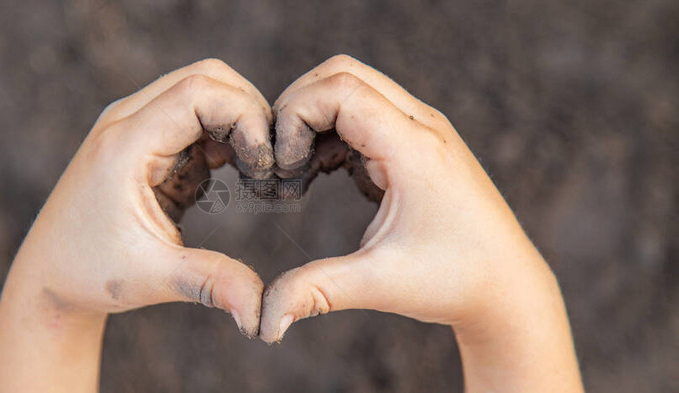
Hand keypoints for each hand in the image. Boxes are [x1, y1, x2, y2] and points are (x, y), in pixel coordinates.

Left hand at [0, 59, 272, 391]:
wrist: (48, 277)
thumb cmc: (90, 275)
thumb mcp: (154, 278)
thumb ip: (212, 282)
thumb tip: (263, 314)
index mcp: (125, 144)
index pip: (200, 92)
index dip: (246, 117)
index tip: (265, 165)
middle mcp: (127, 122)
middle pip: (206, 78)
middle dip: (249, 113)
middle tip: (267, 166)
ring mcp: (134, 127)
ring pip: (203, 91)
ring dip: (237, 125)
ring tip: (253, 175)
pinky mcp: (144, 141)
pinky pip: (195, 117)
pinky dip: (223, 137)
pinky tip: (230, 177)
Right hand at [260, 55, 582, 391]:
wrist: (507, 286)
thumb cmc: (454, 282)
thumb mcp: (379, 284)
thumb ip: (315, 291)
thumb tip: (263, 321)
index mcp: (414, 149)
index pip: (340, 90)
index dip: (294, 116)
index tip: (281, 167)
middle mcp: (421, 126)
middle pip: (342, 73)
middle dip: (297, 108)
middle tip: (279, 161)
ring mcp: (422, 131)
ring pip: (352, 88)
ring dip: (314, 120)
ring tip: (298, 175)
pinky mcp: (417, 143)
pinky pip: (364, 113)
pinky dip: (332, 133)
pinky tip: (323, 176)